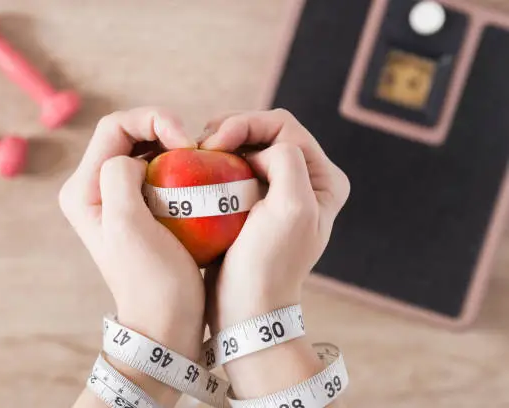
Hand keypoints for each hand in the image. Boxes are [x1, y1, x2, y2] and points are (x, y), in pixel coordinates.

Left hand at [59, 108, 204, 405]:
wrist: (167, 323)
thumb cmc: (151, 280)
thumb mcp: (127, 226)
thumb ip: (119, 177)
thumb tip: (135, 159)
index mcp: (84, 189)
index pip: (115, 126)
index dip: (153, 120)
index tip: (187, 143)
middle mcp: (96, 189)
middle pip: (131, 134)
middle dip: (165, 130)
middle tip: (197, 149)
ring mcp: (120, 198)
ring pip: (148, 150)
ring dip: (176, 148)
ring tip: (202, 163)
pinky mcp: (143, 208)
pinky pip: (162, 172)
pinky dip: (182, 167)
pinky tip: (202, 178)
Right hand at [200, 109, 349, 399]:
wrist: (245, 306)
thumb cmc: (269, 263)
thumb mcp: (292, 208)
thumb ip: (288, 161)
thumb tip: (259, 149)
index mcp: (323, 179)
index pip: (285, 127)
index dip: (248, 124)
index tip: (215, 143)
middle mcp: (306, 181)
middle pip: (267, 131)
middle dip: (233, 129)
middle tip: (202, 144)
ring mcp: (279, 191)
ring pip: (248, 146)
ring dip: (222, 143)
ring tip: (198, 153)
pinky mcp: (253, 202)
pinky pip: (234, 167)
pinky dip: (216, 162)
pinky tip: (199, 167)